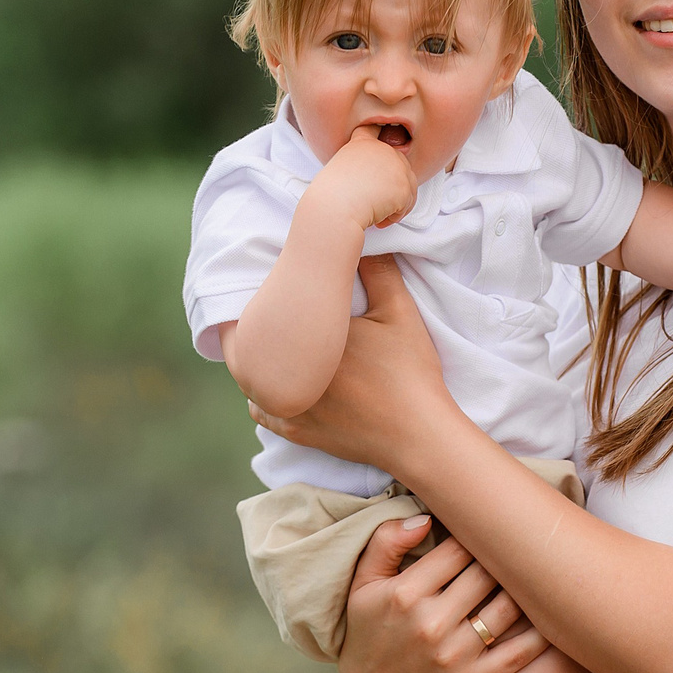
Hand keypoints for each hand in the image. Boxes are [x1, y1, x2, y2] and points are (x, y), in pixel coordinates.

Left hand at [250, 255, 457, 471]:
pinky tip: (283, 383)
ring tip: (282, 350)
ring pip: (253, 378)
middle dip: (267, 329)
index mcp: (311, 339)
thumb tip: (359, 238)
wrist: (419, 434)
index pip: (274, 308)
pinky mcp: (295, 432)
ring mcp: (288, 406)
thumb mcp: (400, 314)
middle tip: (283, 318)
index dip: (275, 298)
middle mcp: (289, 374)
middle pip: (257, 343)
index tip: (285, 292)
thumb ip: (379, 272)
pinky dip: (267, 397)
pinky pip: (262, 411)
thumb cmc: (411, 372)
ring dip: (265, 364)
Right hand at [307, 127, 420, 229]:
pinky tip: (378, 218)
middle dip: (392, 188)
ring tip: (376, 213)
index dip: (379, 131)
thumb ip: (361, 167)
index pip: (374, 129)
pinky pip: (406, 205)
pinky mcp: (405, 186)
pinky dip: (394, 216)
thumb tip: (373, 181)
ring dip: (394, 204)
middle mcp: (383, 150)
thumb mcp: (341, 170)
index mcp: (363, 143)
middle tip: (375, 203)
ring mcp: (396, 166)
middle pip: (399, 166)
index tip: (382, 132)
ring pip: (408, 187)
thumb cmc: (331, 195)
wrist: (335, 207)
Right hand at [336, 517, 549, 672]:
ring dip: (524, 587)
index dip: (477, 533)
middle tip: (519, 541)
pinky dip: (540, 632)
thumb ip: (386, 541)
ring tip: (535, 569)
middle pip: (487, 574)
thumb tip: (426, 517)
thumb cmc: (371, 624)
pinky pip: (519, 653)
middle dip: (504, 555)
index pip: (459, 549)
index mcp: (405, 594)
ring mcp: (453, 655)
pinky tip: (550, 610)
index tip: (487, 526)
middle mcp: (430, 624)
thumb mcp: (363, 581)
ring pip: (508, 607)